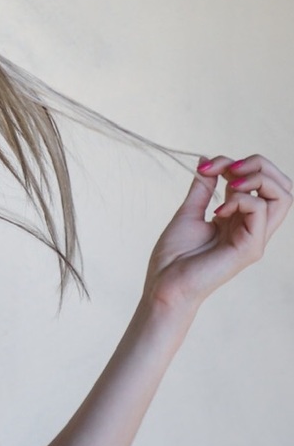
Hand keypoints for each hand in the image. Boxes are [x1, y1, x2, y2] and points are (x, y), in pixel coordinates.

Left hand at [144, 154, 291, 312]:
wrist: (164, 286)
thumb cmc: (174, 257)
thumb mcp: (189, 212)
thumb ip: (203, 188)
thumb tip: (206, 160)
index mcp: (242, 218)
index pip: (264, 182)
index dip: (241, 163)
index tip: (208, 166)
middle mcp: (254, 227)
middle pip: (282, 185)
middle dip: (259, 165)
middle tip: (228, 168)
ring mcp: (255, 238)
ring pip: (283, 195)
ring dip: (257, 178)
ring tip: (229, 183)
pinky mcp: (250, 248)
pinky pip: (261, 210)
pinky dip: (241, 200)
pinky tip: (218, 212)